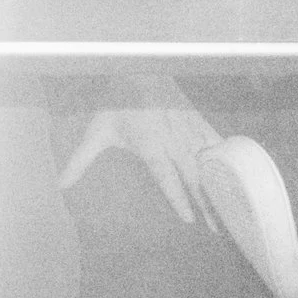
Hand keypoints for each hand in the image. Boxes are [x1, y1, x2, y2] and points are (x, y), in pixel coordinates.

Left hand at [57, 101, 226, 228]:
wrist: (137, 69)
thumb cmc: (116, 104)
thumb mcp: (96, 133)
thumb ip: (81, 161)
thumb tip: (61, 185)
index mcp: (150, 144)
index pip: (167, 177)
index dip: (178, 198)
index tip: (190, 220)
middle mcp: (172, 139)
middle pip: (193, 175)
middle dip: (205, 202)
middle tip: (216, 228)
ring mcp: (187, 128)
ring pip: (207, 161)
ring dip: (218, 185)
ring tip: (230, 209)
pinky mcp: (196, 119)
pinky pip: (214, 141)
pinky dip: (225, 158)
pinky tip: (236, 175)